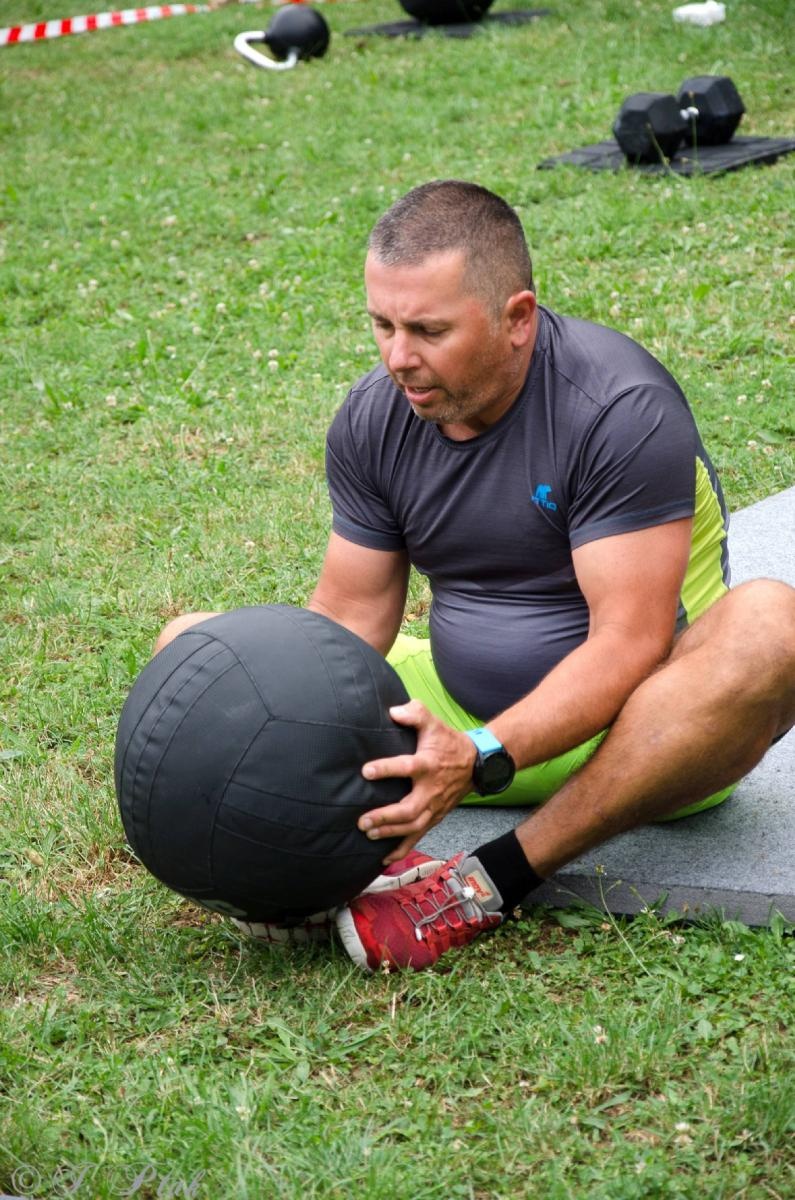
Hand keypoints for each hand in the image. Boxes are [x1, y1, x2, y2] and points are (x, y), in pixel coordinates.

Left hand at [358, 700, 476, 864]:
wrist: (476, 764)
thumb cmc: (448, 742)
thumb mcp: (433, 722)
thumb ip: (414, 713)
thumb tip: (393, 711)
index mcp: (428, 764)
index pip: (406, 767)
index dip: (386, 769)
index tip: (366, 771)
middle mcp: (430, 790)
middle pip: (409, 809)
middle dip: (385, 816)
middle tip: (363, 820)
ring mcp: (434, 807)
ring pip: (413, 826)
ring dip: (390, 832)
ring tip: (368, 833)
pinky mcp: (435, 817)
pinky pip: (418, 836)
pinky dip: (402, 849)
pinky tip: (384, 858)